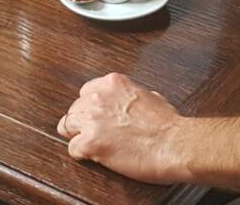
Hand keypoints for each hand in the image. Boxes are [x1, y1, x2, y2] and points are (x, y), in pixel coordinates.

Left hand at [58, 73, 190, 184]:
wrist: (174, 144)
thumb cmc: (169, 124)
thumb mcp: (151, 96)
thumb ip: (133, 95)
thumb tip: (131, 102)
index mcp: (113, 83)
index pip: (85, 92)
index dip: (89, 107)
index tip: (95, 116)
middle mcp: (99, 97)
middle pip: (74, 109)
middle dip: (82, 122)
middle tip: (93, 134)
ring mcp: (92, 119)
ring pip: (66, 126)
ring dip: (77, 136)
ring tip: (89, 145)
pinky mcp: (90, 142)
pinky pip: (72, 148)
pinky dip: (81, 155)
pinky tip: (94, 156)